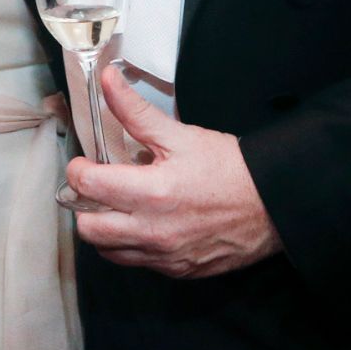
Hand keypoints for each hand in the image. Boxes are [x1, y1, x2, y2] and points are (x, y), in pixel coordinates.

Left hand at [68, 66, 281, 278]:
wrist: (272, 203)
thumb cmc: (228, 167)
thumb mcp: (180, 134)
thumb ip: (135, 110)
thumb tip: (107, 80)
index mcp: (151, 193)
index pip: (87, 186)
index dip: (78, 169)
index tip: (84, 162)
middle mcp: (153, 231)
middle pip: (89, 229)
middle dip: (84, 205)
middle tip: (98, 187)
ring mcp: (165, 256)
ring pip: (109, 252)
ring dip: (105, 228)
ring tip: (120, 205)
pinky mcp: (177, 270)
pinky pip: (138, 262)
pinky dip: (131, 244)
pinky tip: (144, 222)